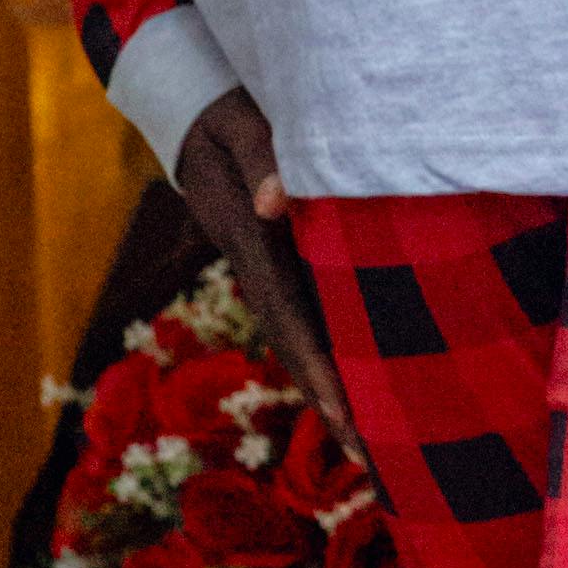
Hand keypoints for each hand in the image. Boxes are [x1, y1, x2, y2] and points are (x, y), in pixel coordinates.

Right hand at [172, 87, 359, 450]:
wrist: (192, 106)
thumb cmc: (224, 108)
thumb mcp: (237, 119)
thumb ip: (260, 153)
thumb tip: (276, 203)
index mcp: (247, 237)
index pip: (285, 311)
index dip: (314, 363)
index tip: (343, 412)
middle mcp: (257, 262)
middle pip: (293, 341)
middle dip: (329, 399)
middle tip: (374, 461)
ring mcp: (267, 264)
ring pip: (301, 334)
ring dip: (332, 386)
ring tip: (376, 445)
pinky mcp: (281, 256)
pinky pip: (310, 310)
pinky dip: (333, 350)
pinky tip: (366, 383)